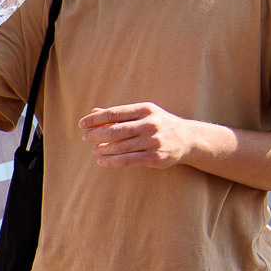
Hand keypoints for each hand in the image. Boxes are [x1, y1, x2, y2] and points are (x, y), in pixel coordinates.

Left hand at [80, 102, 213, 167]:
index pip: (114, 113)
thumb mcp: (142, 114)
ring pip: (119, 147)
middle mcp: (150, 124)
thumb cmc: (159, 124)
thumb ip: (119, 115)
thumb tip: (93, 112)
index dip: (95, 119)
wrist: (187, 139)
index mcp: (145, 110)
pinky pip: (127, 160)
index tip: (82, 124)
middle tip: (85, 138)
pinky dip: (111, 161)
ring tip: (94, 150)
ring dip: (102, 149)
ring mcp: (152, 141)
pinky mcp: (154, 157)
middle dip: (96, 135)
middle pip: (115, 131)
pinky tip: (102, 161)